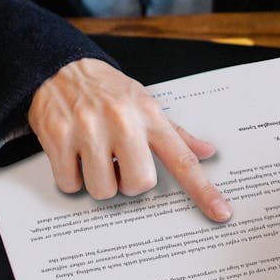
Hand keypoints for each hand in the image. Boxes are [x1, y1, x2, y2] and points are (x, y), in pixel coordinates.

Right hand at [27, 58, 232, 221]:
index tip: (220, 212)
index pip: (183, 160)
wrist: (60, 67)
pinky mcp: (59, 137)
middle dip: (129, 183)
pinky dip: (71, 178)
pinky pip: (70, 184)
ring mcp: (89, 129)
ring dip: (99, 181)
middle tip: (120, 165)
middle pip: (139, 183)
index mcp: (149, 116)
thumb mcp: (145, 103)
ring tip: (94, 157)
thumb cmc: (106, 90)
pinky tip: (73, 156)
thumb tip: (207, 152)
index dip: (203, 191)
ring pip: (103, 189)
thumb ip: (175, 133)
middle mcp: (122, 122)